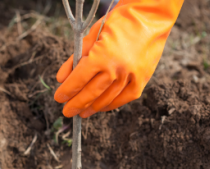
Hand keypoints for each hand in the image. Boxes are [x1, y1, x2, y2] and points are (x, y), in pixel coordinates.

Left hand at [54, 0, 183, 117]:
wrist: (151, 16)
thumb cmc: (118, 22)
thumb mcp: (92, 35)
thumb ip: (75, 58)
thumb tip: (61, 78)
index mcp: (101, 56)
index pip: (78, 80)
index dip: (67, 91)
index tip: (59, 98)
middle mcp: (116, 69)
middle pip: (91, 93)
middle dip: (76, 104)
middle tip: (67, 111)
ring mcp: (131, 76)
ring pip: (107, 99)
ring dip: (92, 108)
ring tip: (82, 112)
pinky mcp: (142, 80)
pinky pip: (124, 98)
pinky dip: (111, 104)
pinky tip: (101, 107)